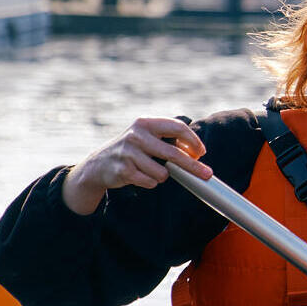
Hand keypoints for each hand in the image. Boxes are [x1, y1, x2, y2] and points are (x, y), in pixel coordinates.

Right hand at [62, 117, 211, 214]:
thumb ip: (169, 140)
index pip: (177, 128)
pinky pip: (150, 182)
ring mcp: (128, 153)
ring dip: (161, 176)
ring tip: (149, 170)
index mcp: (146, 123)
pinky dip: (149, 182)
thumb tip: (197, 152)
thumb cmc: (132, 149)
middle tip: (207, 174)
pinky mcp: (123, 170)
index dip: (193, 141)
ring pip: (162, 173)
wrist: (99, 164)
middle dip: (193, 166)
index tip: (202, 152)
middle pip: (174, 153)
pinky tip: (138, 175)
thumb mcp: (147, 137)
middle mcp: (136, 135)